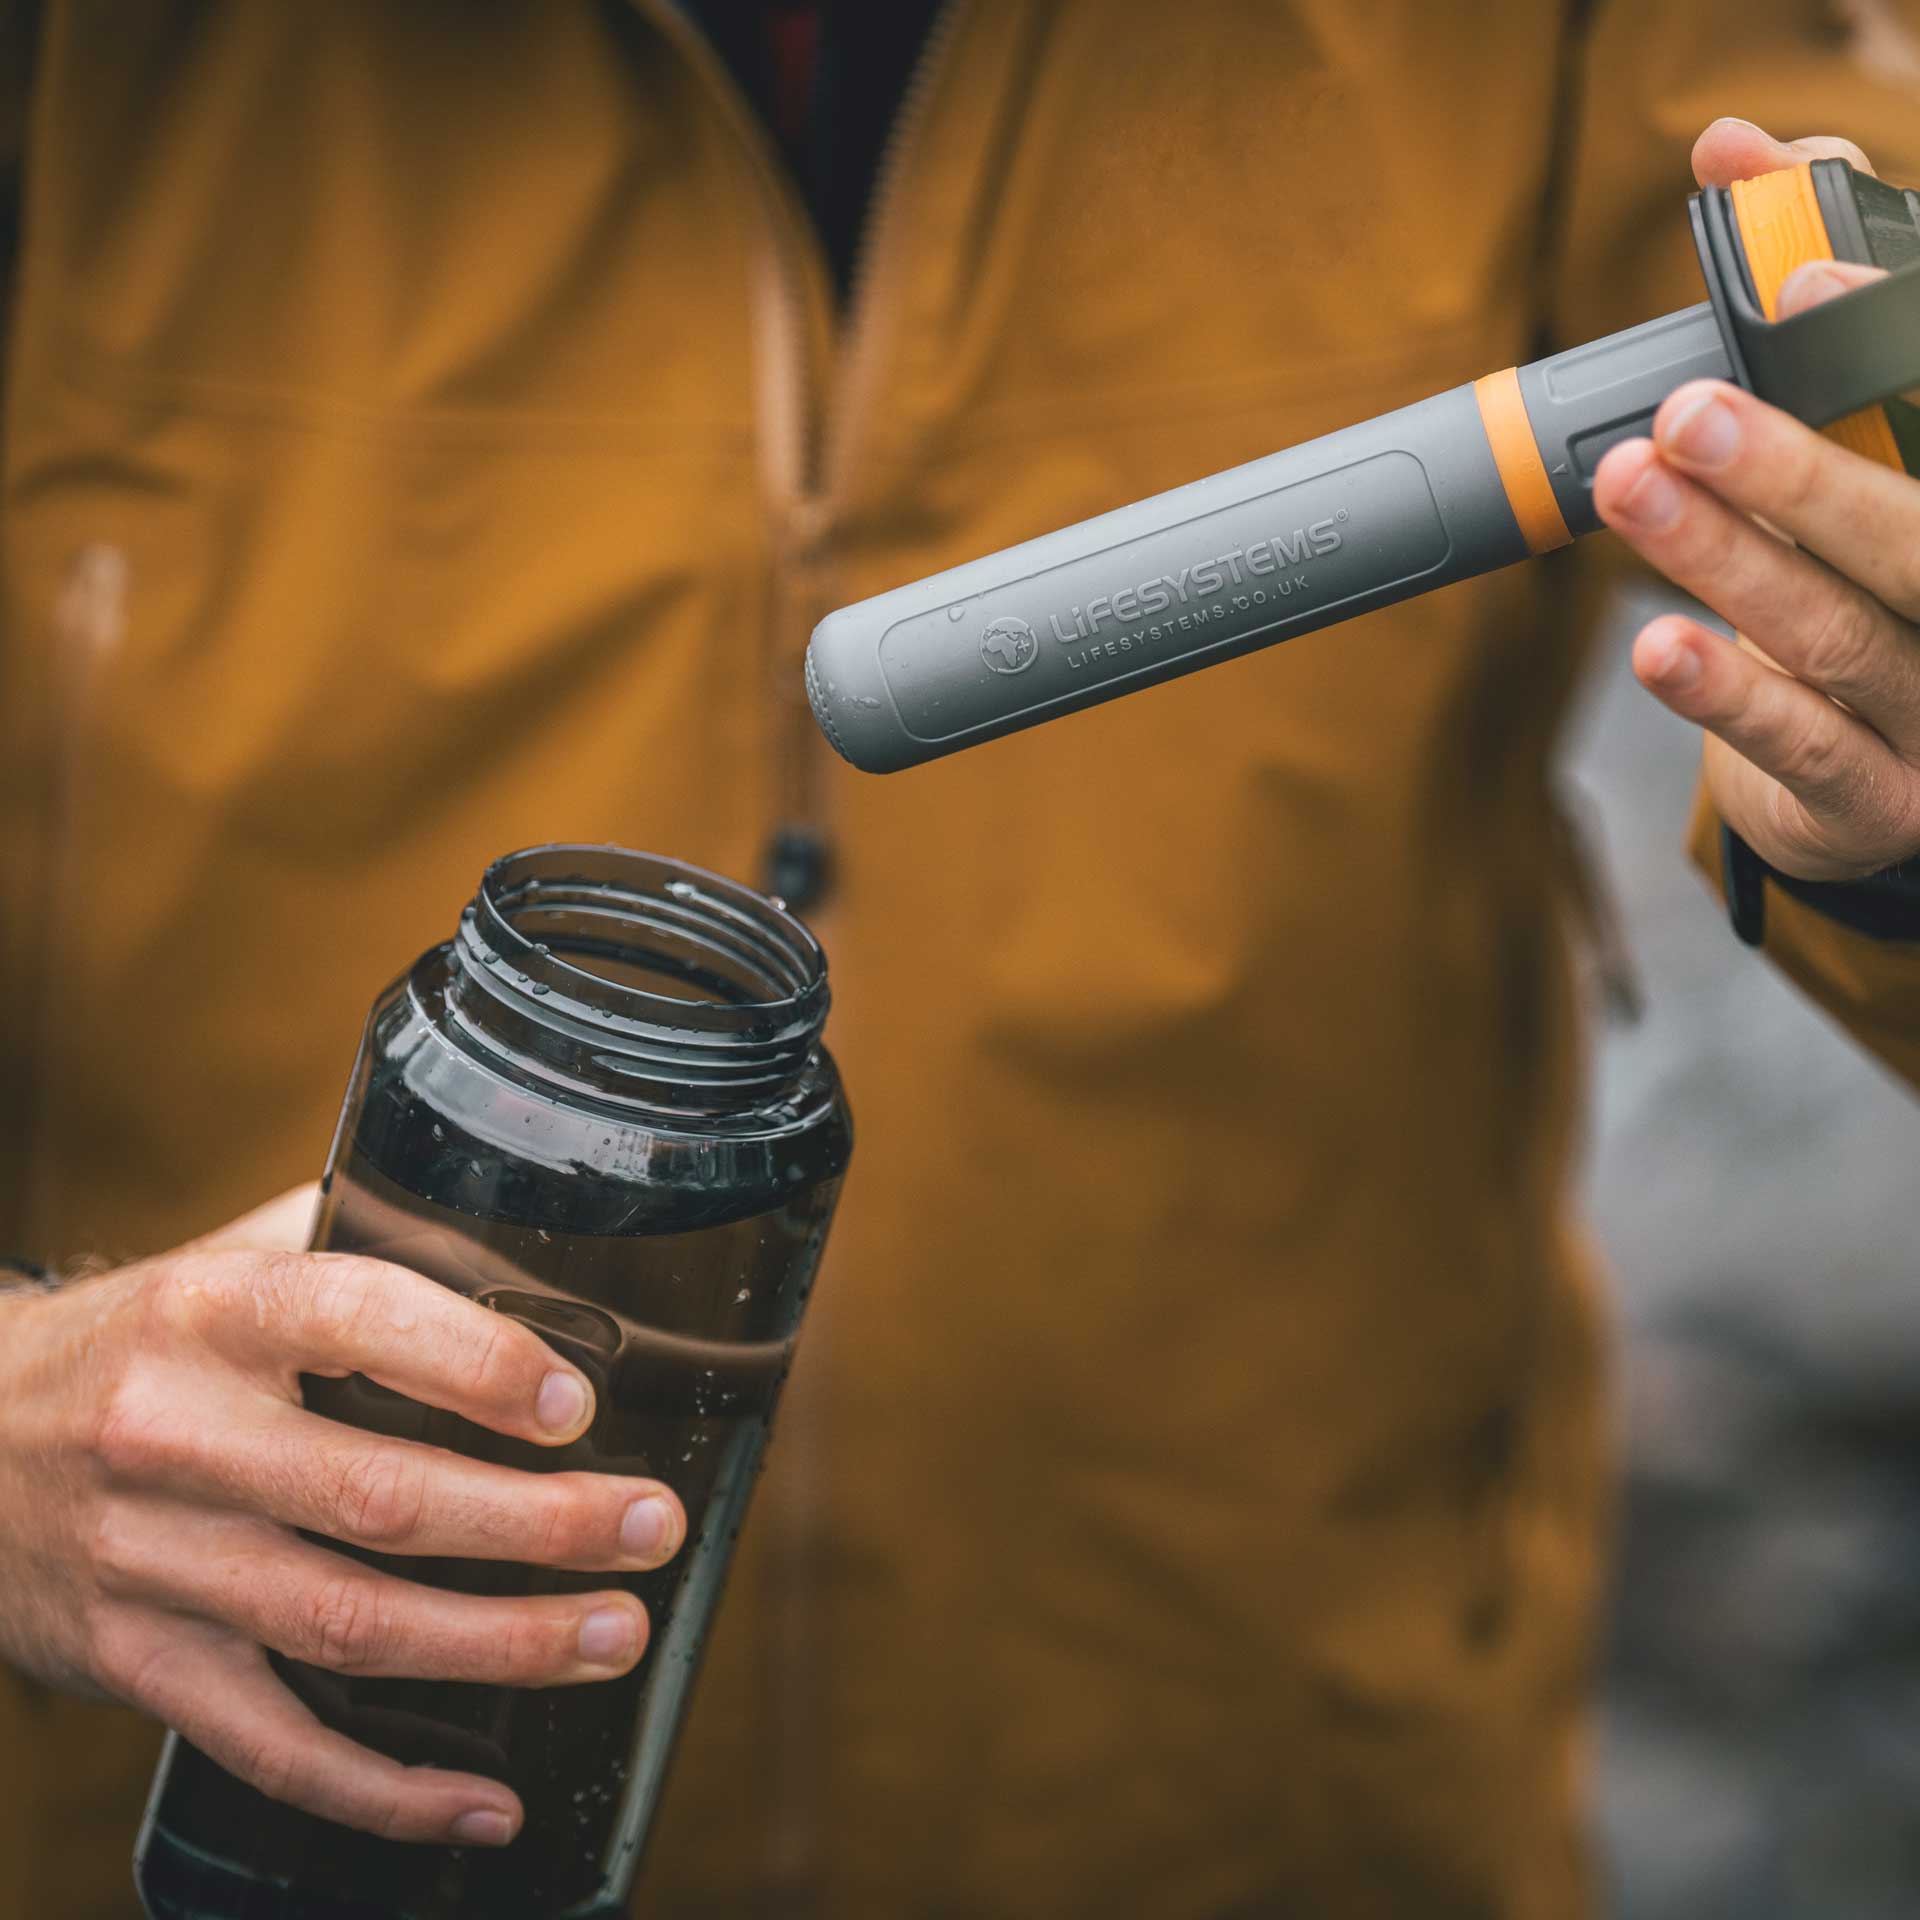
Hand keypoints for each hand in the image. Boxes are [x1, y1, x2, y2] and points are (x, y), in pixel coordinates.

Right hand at [0, 1187, 685, 1847]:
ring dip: (499, 1645)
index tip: (575, 1404)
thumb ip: (348, 1241)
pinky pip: (272, 1747)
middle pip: (379, 1495)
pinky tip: (484, 1800)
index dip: (479, 1365)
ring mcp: (153, 1564)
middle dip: (537, 1523)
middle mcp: (176, 1437)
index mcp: (211, 1314)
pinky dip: (385, 1791)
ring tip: (615, 1634)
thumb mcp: (221, 1264)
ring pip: (347, 1623)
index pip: (360, 1321)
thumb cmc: (131, 1345)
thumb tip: (507, 1230)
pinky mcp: (138, 1665)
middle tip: (649, 1527)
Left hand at [1594, 119, 1919, 881]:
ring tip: (1635, 495)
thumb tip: (1735, 153)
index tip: (1815, 268)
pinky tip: (1657, 646)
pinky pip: (1805, 744)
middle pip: (1917, 531)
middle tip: (1689, 412)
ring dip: (1730, 562)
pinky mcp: (1884, 800)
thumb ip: (1817, 292)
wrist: (1890, 766)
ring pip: (1843, 632)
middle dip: (1802, 467)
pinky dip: (1728, 692)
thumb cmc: (1870, 565)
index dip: (1900, 343)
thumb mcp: (1861, 428)